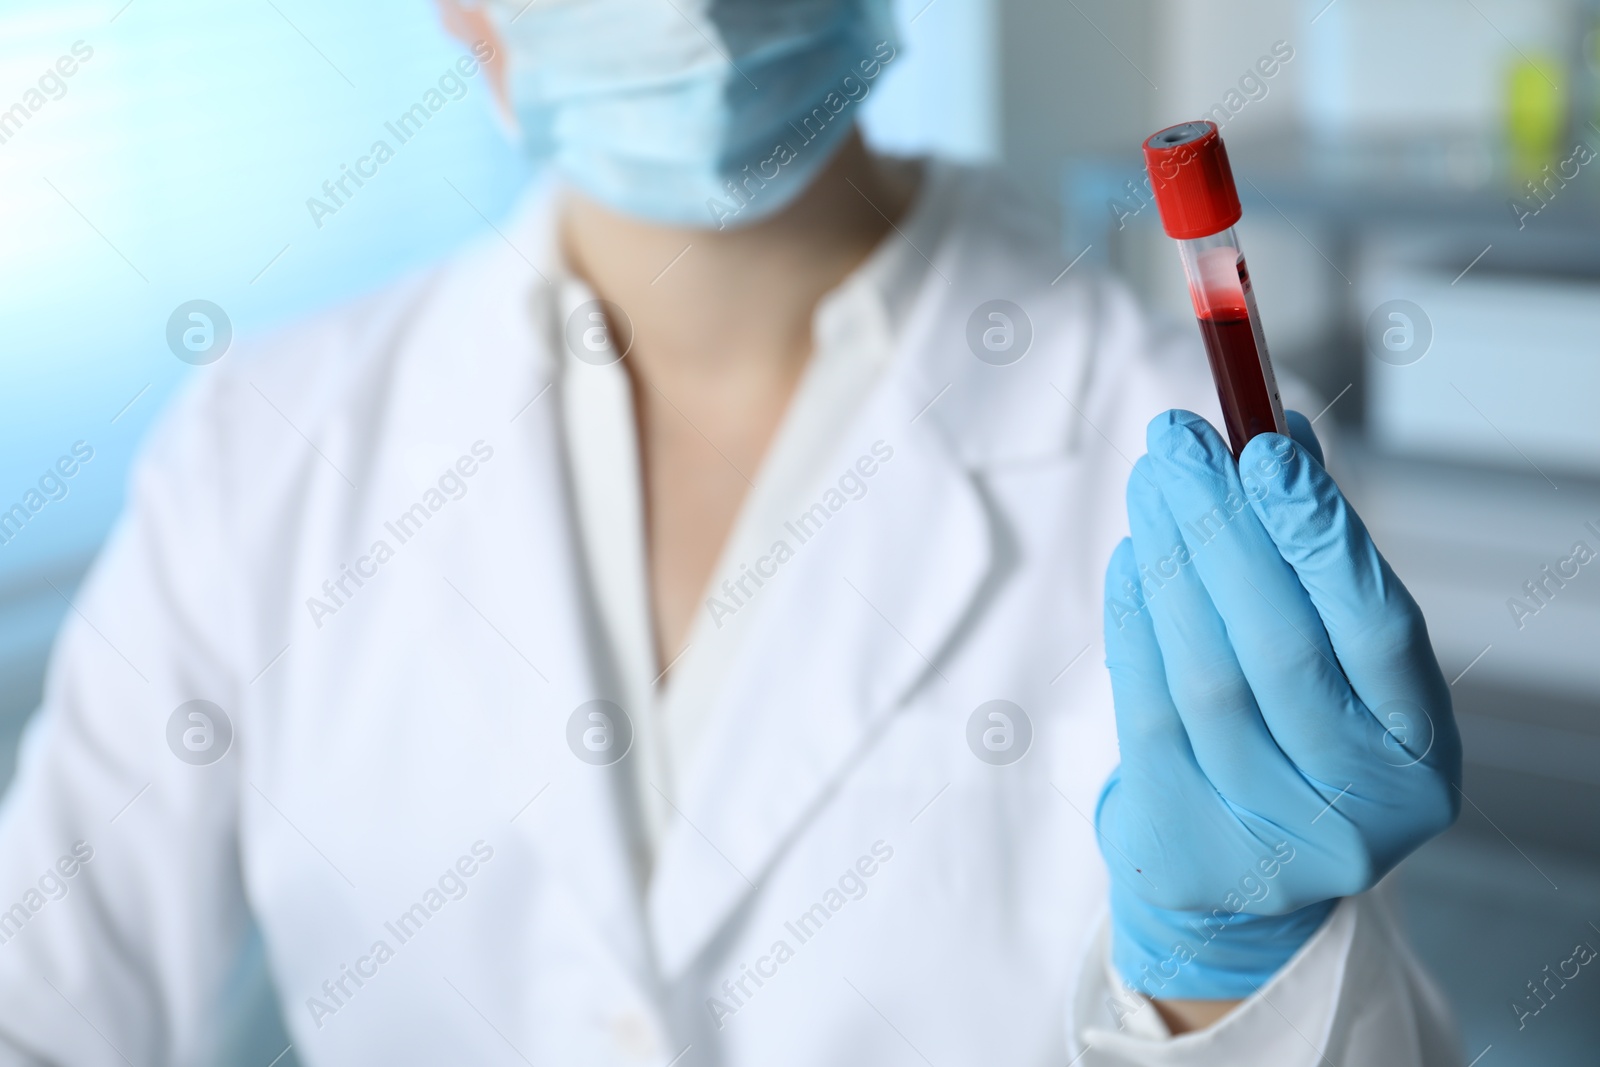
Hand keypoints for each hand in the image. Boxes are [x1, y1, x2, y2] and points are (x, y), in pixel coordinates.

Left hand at [1094, 409, 1460, 1000]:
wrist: (1240, 880)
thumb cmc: (1296, 734)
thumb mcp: (1333, 659)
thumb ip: (1313, 554)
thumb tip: (1272, 434)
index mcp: (1420, 754)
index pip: (1379, 631)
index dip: (1320, 534)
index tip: (1264, 447)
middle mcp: (1358, 808)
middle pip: (1280, 649)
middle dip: (1222, 529)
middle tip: (1175, 442)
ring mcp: (1269, 840)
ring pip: (1204, 676)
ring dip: (1170, 562)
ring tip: (1151, 485)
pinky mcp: (1183, 846)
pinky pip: (1146, 709)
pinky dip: (1136, 619)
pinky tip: (1133, 557)